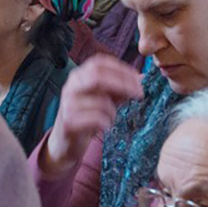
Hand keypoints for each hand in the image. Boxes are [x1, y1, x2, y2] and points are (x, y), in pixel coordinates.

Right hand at [42, 54, 142, 177]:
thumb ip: (118, 89)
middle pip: (98, 76)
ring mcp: (68, 104)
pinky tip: (104, 127)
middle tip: (139, 94)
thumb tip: (142, 78)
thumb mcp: (103, 99)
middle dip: (123, 84)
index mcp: (78, 76)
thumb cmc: (86, 118)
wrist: (65, 143)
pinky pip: (97, 119)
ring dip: (113, 111)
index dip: (121, 68)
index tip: (139, 79)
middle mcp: (70, 86)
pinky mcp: (69, 121)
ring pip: (101, 101)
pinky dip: (106, 123)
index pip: (99, 63)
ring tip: (111, 118)